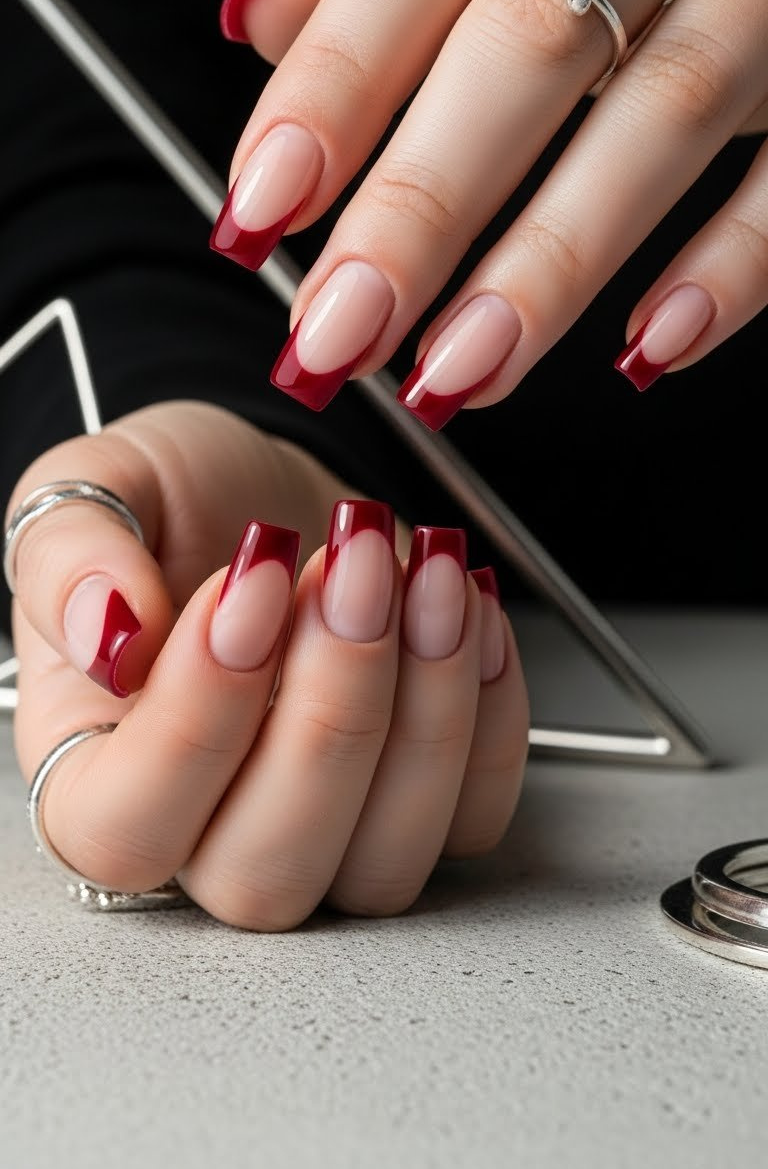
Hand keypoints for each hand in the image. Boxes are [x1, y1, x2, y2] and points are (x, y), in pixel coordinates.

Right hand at [6, 401, 527, 928]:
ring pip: (382, 863)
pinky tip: (468, 608)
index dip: (198, 717)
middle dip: (332, 711)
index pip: (125, 827)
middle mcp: (204, 838)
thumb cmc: (185, 504)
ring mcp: (324, 837)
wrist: (280, 495)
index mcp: (94, 778)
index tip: (250, 580)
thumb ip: (70, 555)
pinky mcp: (422, 808)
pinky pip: (475, 817)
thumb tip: (108, 629)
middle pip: (266, 871)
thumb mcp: (100, 489)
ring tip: (426, 571)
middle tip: (352, 565)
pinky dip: (492, 714)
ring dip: (427, 710)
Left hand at [211, 0, 767, 420]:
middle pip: (533, 33)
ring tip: (460, 370)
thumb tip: (261, 22)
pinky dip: (734, 263)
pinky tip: (647, 348)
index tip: (259, 212)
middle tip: (339, 331)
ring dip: (553, 259)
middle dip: (423, 202)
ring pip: (671, 103)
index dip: (338, 79)